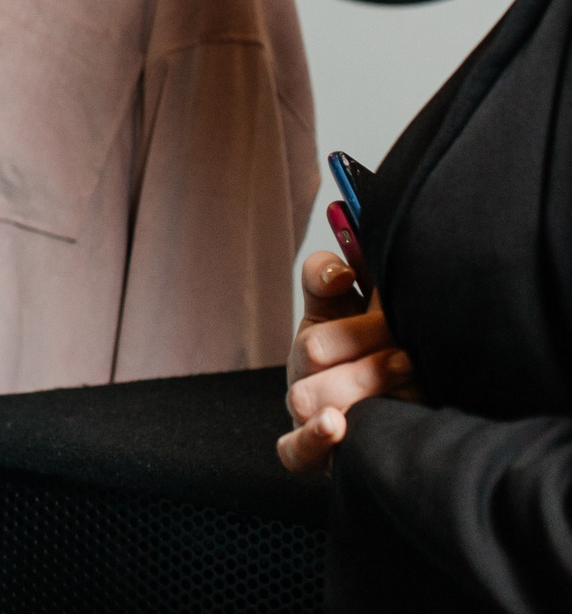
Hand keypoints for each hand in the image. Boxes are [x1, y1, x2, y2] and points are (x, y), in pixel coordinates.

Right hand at [277, 248, 420, 471]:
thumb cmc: (409, 381)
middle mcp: (308, 363)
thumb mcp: (405, 333)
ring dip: (360, 383)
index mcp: (331, 322)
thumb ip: (394, 291)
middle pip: (312, 344)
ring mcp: (304, 408)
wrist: (413, 448)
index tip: (348, 275)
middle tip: (408, 347)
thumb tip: (378, 254)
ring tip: (406, 377)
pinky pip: (294, 450)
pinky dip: (314, 437)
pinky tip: (336, 425)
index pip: (316, 282)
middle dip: (364, 342)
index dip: (326, 275)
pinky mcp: (310, 453)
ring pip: (307, 394)